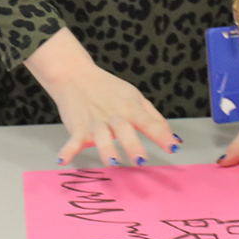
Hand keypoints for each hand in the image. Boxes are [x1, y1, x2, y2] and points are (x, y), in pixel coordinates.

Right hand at [30, 30, 177, 165]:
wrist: (75, 75)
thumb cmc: (109, 90)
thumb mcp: (135, 98)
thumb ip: (154, 119)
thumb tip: (175, 139)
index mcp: (130, 107)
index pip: (148, 121)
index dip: (161, 134)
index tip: (172, 147)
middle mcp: (114, 115)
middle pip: (125, 129)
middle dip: (133, 144)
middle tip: (141, 160)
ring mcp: (95, 122)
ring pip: (101, 136)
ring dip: (106, 149)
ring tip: (112, 162)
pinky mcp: (78, 127)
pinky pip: (72, 140)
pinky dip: (67, 150)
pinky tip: (63, 160)